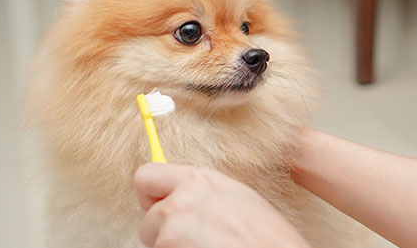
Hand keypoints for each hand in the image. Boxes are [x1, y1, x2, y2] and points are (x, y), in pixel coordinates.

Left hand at [134, 163, 310, 247]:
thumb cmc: (270, 238)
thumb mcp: (241, 199)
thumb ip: (204, 193)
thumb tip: (179, 198)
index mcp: (201, 181)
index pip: (146, 176)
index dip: (152, 196)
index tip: (159, 206)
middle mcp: (182, 200)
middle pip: (150, 217)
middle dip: (165, 232)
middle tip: (196, 240)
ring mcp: (173, 229)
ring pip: (156, 241)